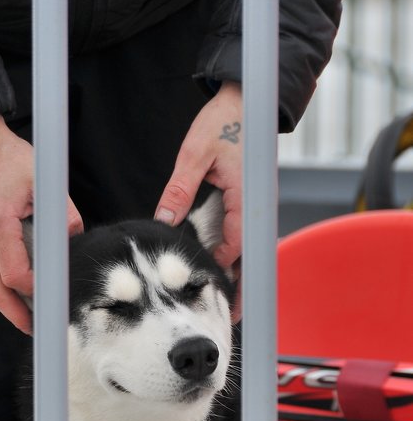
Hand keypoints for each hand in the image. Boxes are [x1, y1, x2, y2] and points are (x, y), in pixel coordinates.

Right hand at [0, 115, 83, 333]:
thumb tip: (73, 246)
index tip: (52, 298)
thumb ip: (63, 216)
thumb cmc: (9, 158)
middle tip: (37, 329)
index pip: (16, 275)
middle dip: (16, 315)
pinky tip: (17, 285)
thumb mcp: (44, 181)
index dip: (35, 292)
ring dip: (7, 301)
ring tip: (29, 313)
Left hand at [154, 81, 242, 317]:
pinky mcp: (248, 203)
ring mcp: (254, 206)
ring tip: (224, 304)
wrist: (244, 103)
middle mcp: (255, 206)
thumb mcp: (195, 153)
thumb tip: (164, 219)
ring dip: (237, 275)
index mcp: (245, 197)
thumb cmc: (223, 123)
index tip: (210, 296)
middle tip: (226, 317)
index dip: (222, 272)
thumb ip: (180, 188)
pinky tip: (220, 270)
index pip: (235, 245)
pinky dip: (233, 255)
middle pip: (247, 257)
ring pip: (246, 249)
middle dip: (239, 287)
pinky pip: (242, 236)